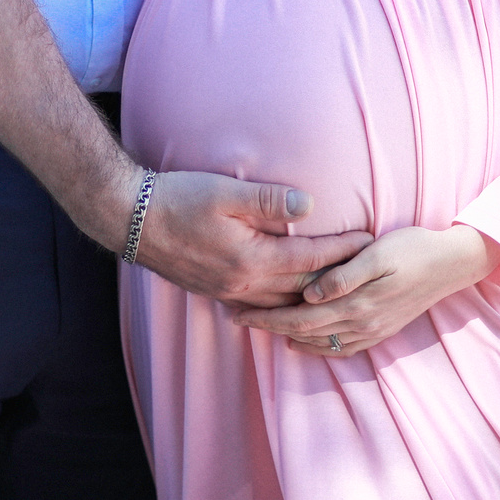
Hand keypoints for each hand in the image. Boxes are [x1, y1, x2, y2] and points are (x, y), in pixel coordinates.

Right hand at [133, 169, 374, 308]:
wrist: (131, 219)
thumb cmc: (178, 199)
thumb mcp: (225, 192)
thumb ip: (268, 200)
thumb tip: (309, 205)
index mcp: (251, 259)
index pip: (310, 259)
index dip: (342, 249)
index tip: (369, 239)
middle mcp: (243, 284)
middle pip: (302, 289)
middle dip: (336, 278)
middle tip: (366, 269)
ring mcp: (228, 292)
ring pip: (282, 304)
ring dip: (311, 297)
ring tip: (338, 288)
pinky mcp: (215, 292)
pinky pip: (260, 307)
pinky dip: (283, 305)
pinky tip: (291, 301)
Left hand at [231, 224, 499, 354]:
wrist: (451, 264)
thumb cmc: (412, 248)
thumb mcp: (378, 253)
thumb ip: (344, 275)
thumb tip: (311, 294)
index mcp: (356, 304)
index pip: (299, 316)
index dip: (266, 316)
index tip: (237, 310)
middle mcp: (360, 324)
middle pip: (303, 332)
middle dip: (267, 327)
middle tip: (235, 319)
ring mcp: (371, 332)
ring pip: (318, 342)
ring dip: (287, 337)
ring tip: (260, 328)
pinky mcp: (379, 331)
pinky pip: (340, 348)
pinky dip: (316, 347)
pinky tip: (302, 342)